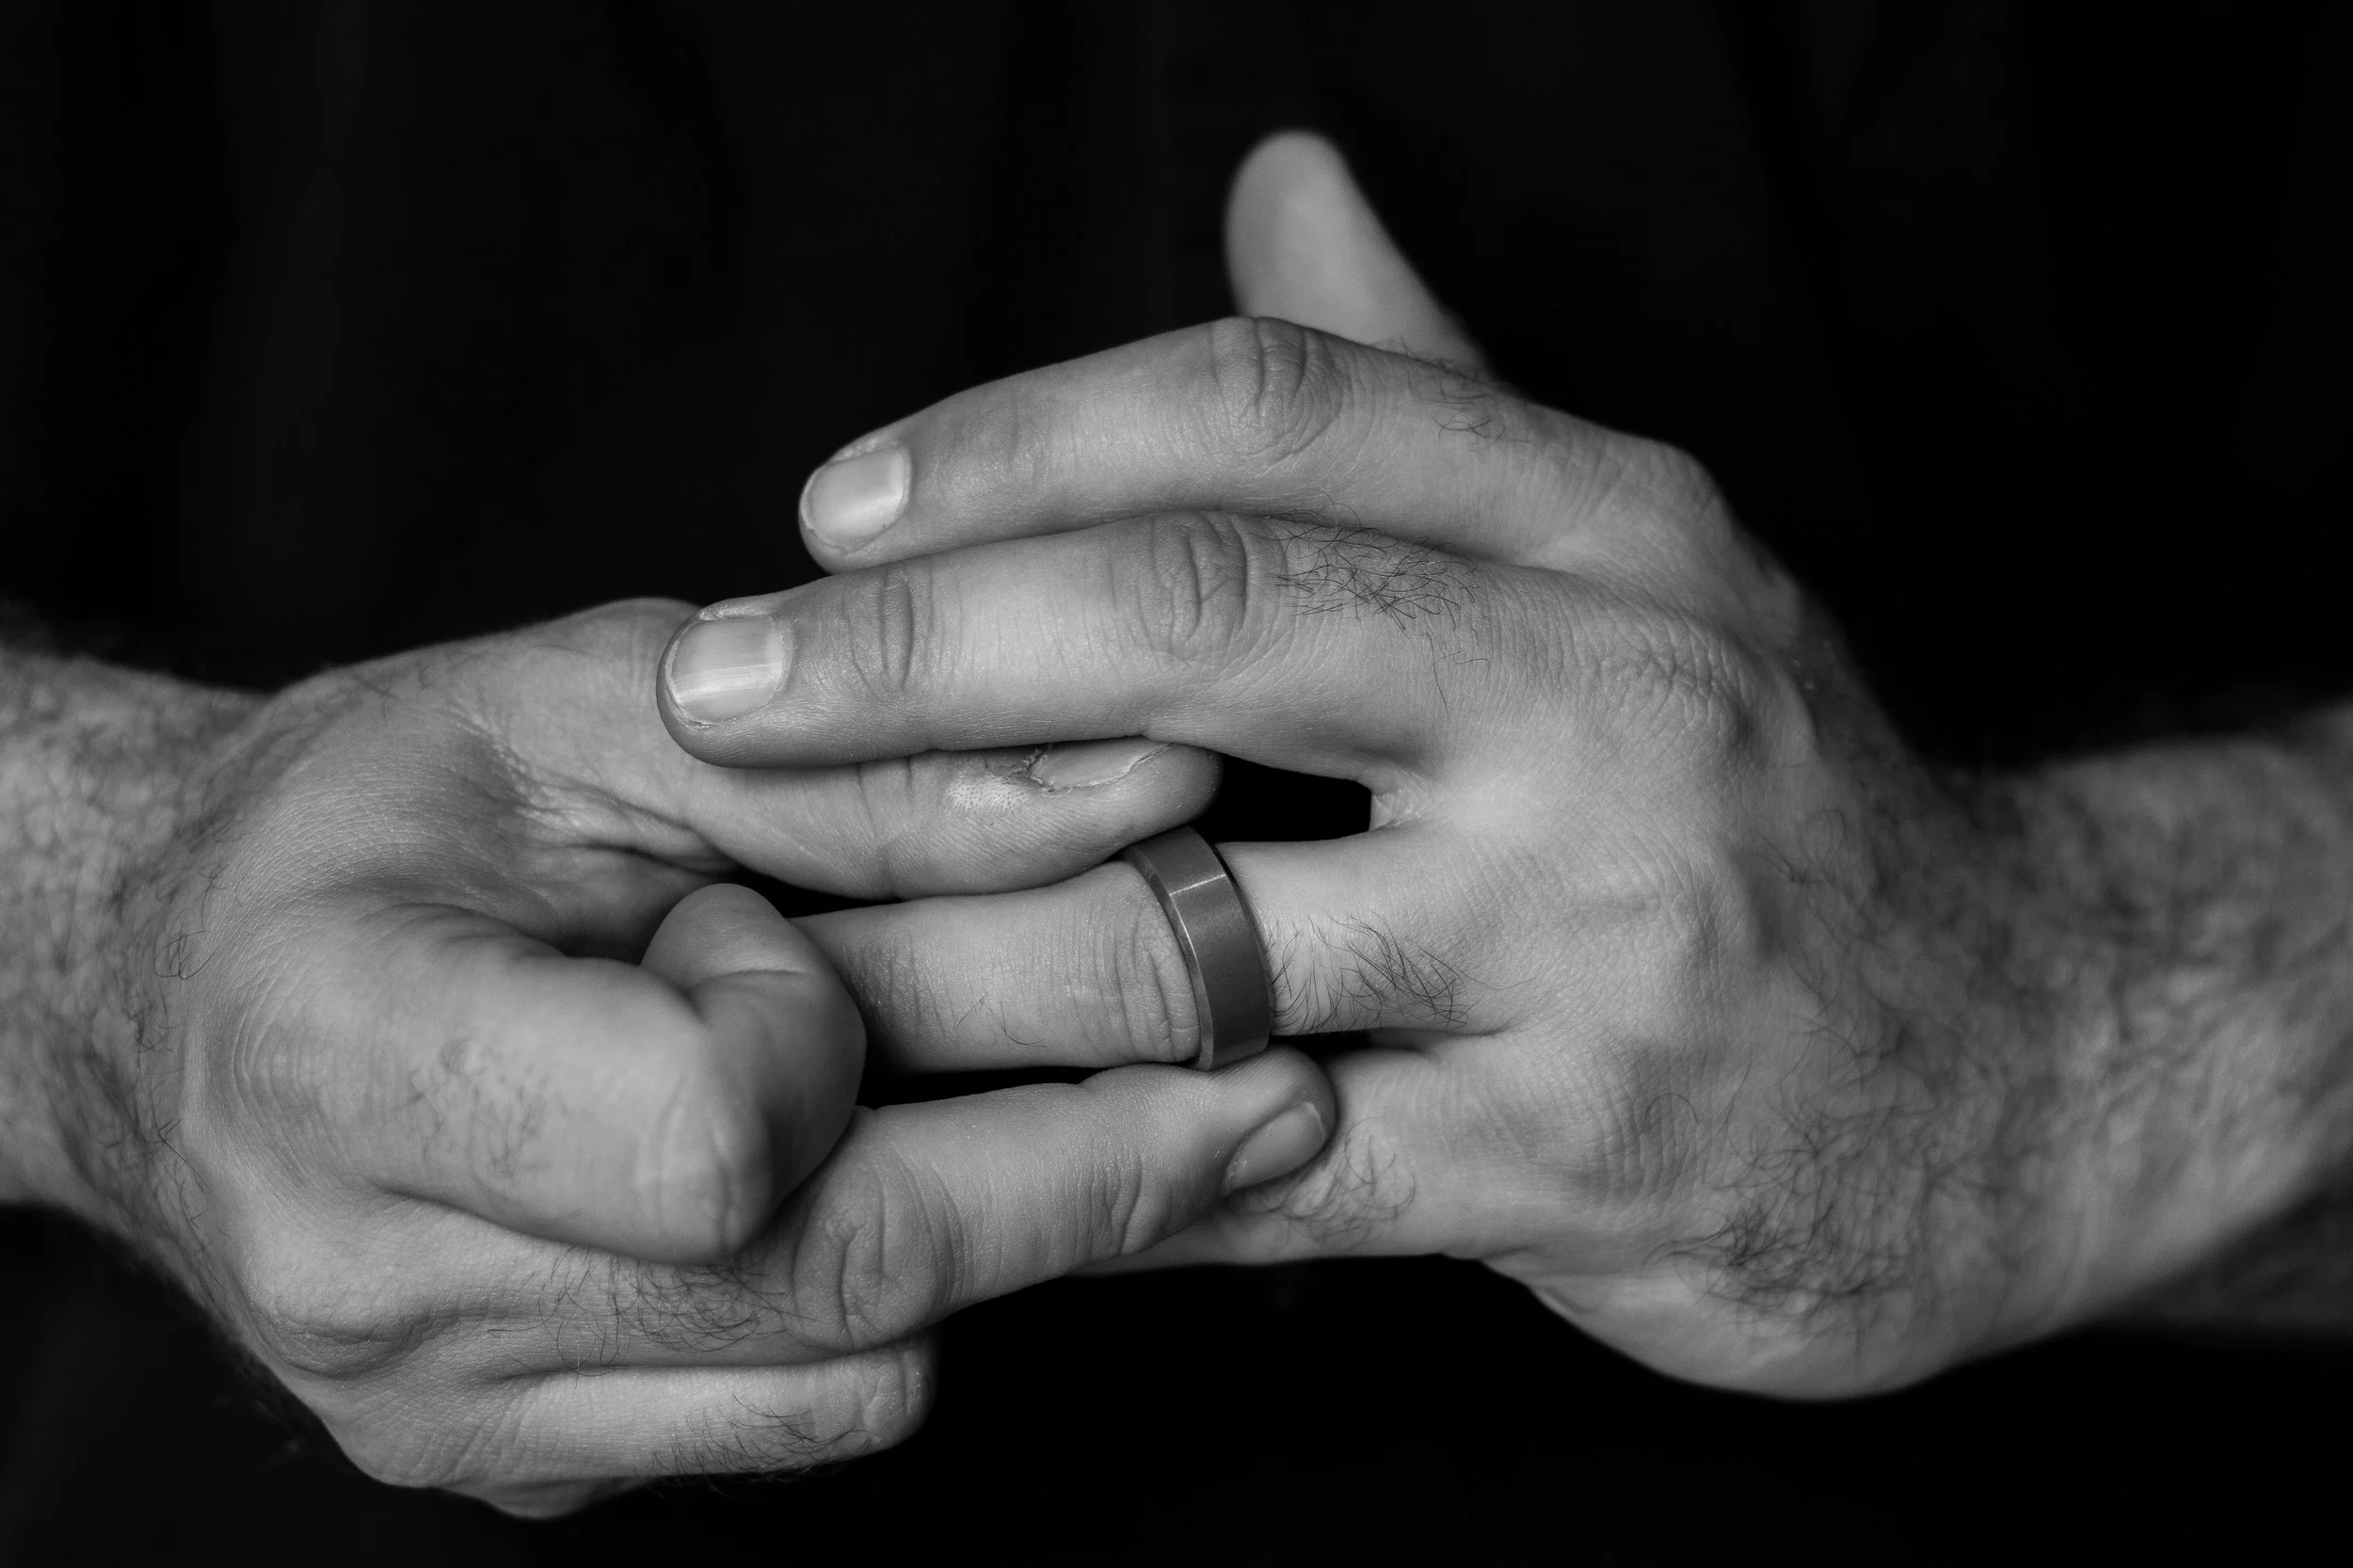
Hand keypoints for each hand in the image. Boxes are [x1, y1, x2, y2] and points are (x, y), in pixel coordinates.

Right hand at [34, 601, 1330, 1514]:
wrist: (189, 988)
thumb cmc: (381, 812)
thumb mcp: (596, 711)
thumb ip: (864, 762)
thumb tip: (1152, 782)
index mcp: (347, 1053)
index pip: (716, 1134)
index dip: (826, 1030)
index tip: (805, 935)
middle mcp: (381, 1284)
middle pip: (837, 1283)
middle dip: (1098, 1170)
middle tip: (1274, 1074)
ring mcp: (451, 1410)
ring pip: (856, 1376)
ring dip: (1025, 1243)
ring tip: (1129, 1113)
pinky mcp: (521, 1468)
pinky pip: (801, 1424)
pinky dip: (911, 1308)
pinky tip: (940, 1183)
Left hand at [655, 137, 2287, 1395]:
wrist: (2019, 1063)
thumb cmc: (1756, 790)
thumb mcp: (1632, 558)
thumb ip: (1434, 385)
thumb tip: (1276, 176)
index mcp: (1610, 526)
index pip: (1275, 410)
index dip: (1019, 442)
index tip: (829, 509)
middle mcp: (1616, 699)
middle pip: (1209, 623)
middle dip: (921, 656)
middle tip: (722, 691)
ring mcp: (1601, 935)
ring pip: (1193, 926)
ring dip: (944, 947)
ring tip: (765, 947)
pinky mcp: (1579, 1158)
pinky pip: (1258, 1167)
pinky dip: (1080, 1167)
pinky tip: (946, 1153)